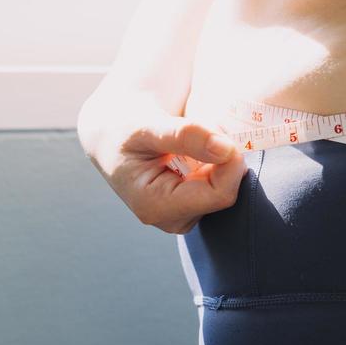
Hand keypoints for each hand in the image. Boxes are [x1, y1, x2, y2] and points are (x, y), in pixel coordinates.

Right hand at [77, 89, 247, 234]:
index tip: (221, 131)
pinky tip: (196, 149)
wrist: (115, 135)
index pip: (218, 194)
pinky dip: (218, 160)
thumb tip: (227, 149)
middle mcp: (173, 219)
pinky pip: (225, 182)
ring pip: (229, 185)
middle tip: (200, 129)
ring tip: (192, 139)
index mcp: (156, 207)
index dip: (230, 162)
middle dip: (223, 157)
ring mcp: (186, 214)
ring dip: (220, 156)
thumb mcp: (146, 125)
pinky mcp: (196, 206)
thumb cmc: (123, 130)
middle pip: (226, 190)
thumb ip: (185, 135)